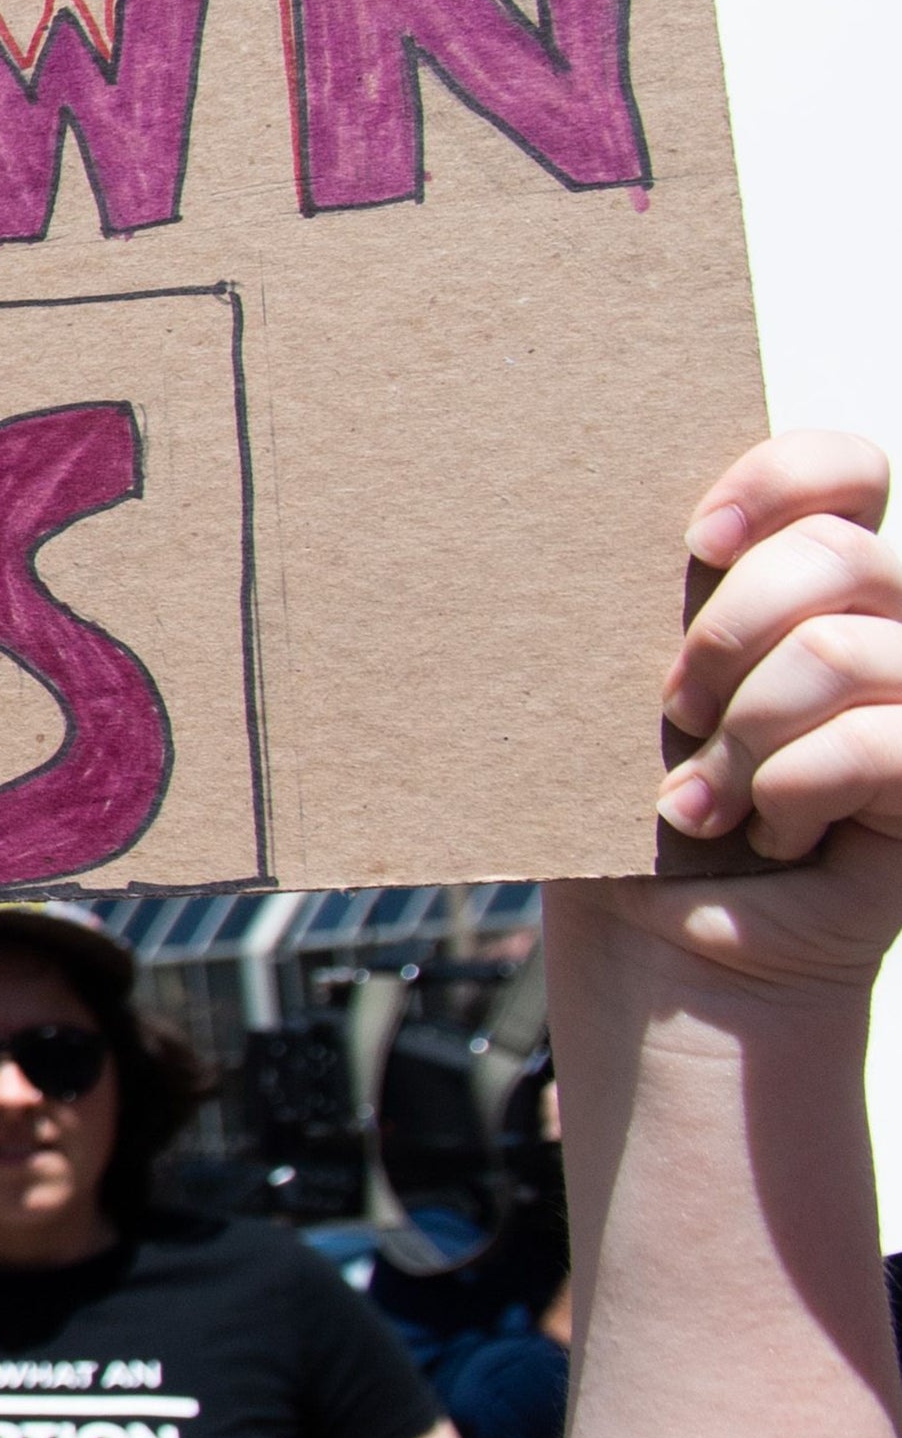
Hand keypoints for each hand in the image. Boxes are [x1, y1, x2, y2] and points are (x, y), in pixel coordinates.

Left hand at [588, 432, 901, 997]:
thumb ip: (637, 612)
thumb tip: (567, 525)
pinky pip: (880, 741)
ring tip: (699, 799)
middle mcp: (877, 635)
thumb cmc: (618, 826)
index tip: (697, 538)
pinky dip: (790, 789)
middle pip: (844, 552)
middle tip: (674, 708)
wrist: (660, 967)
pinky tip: (757, 836)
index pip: (844, 470)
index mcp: (798, 589)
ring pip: (847, 648)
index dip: (783, 474)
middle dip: (729, 630)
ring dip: (746, 729)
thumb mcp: (613, 700)